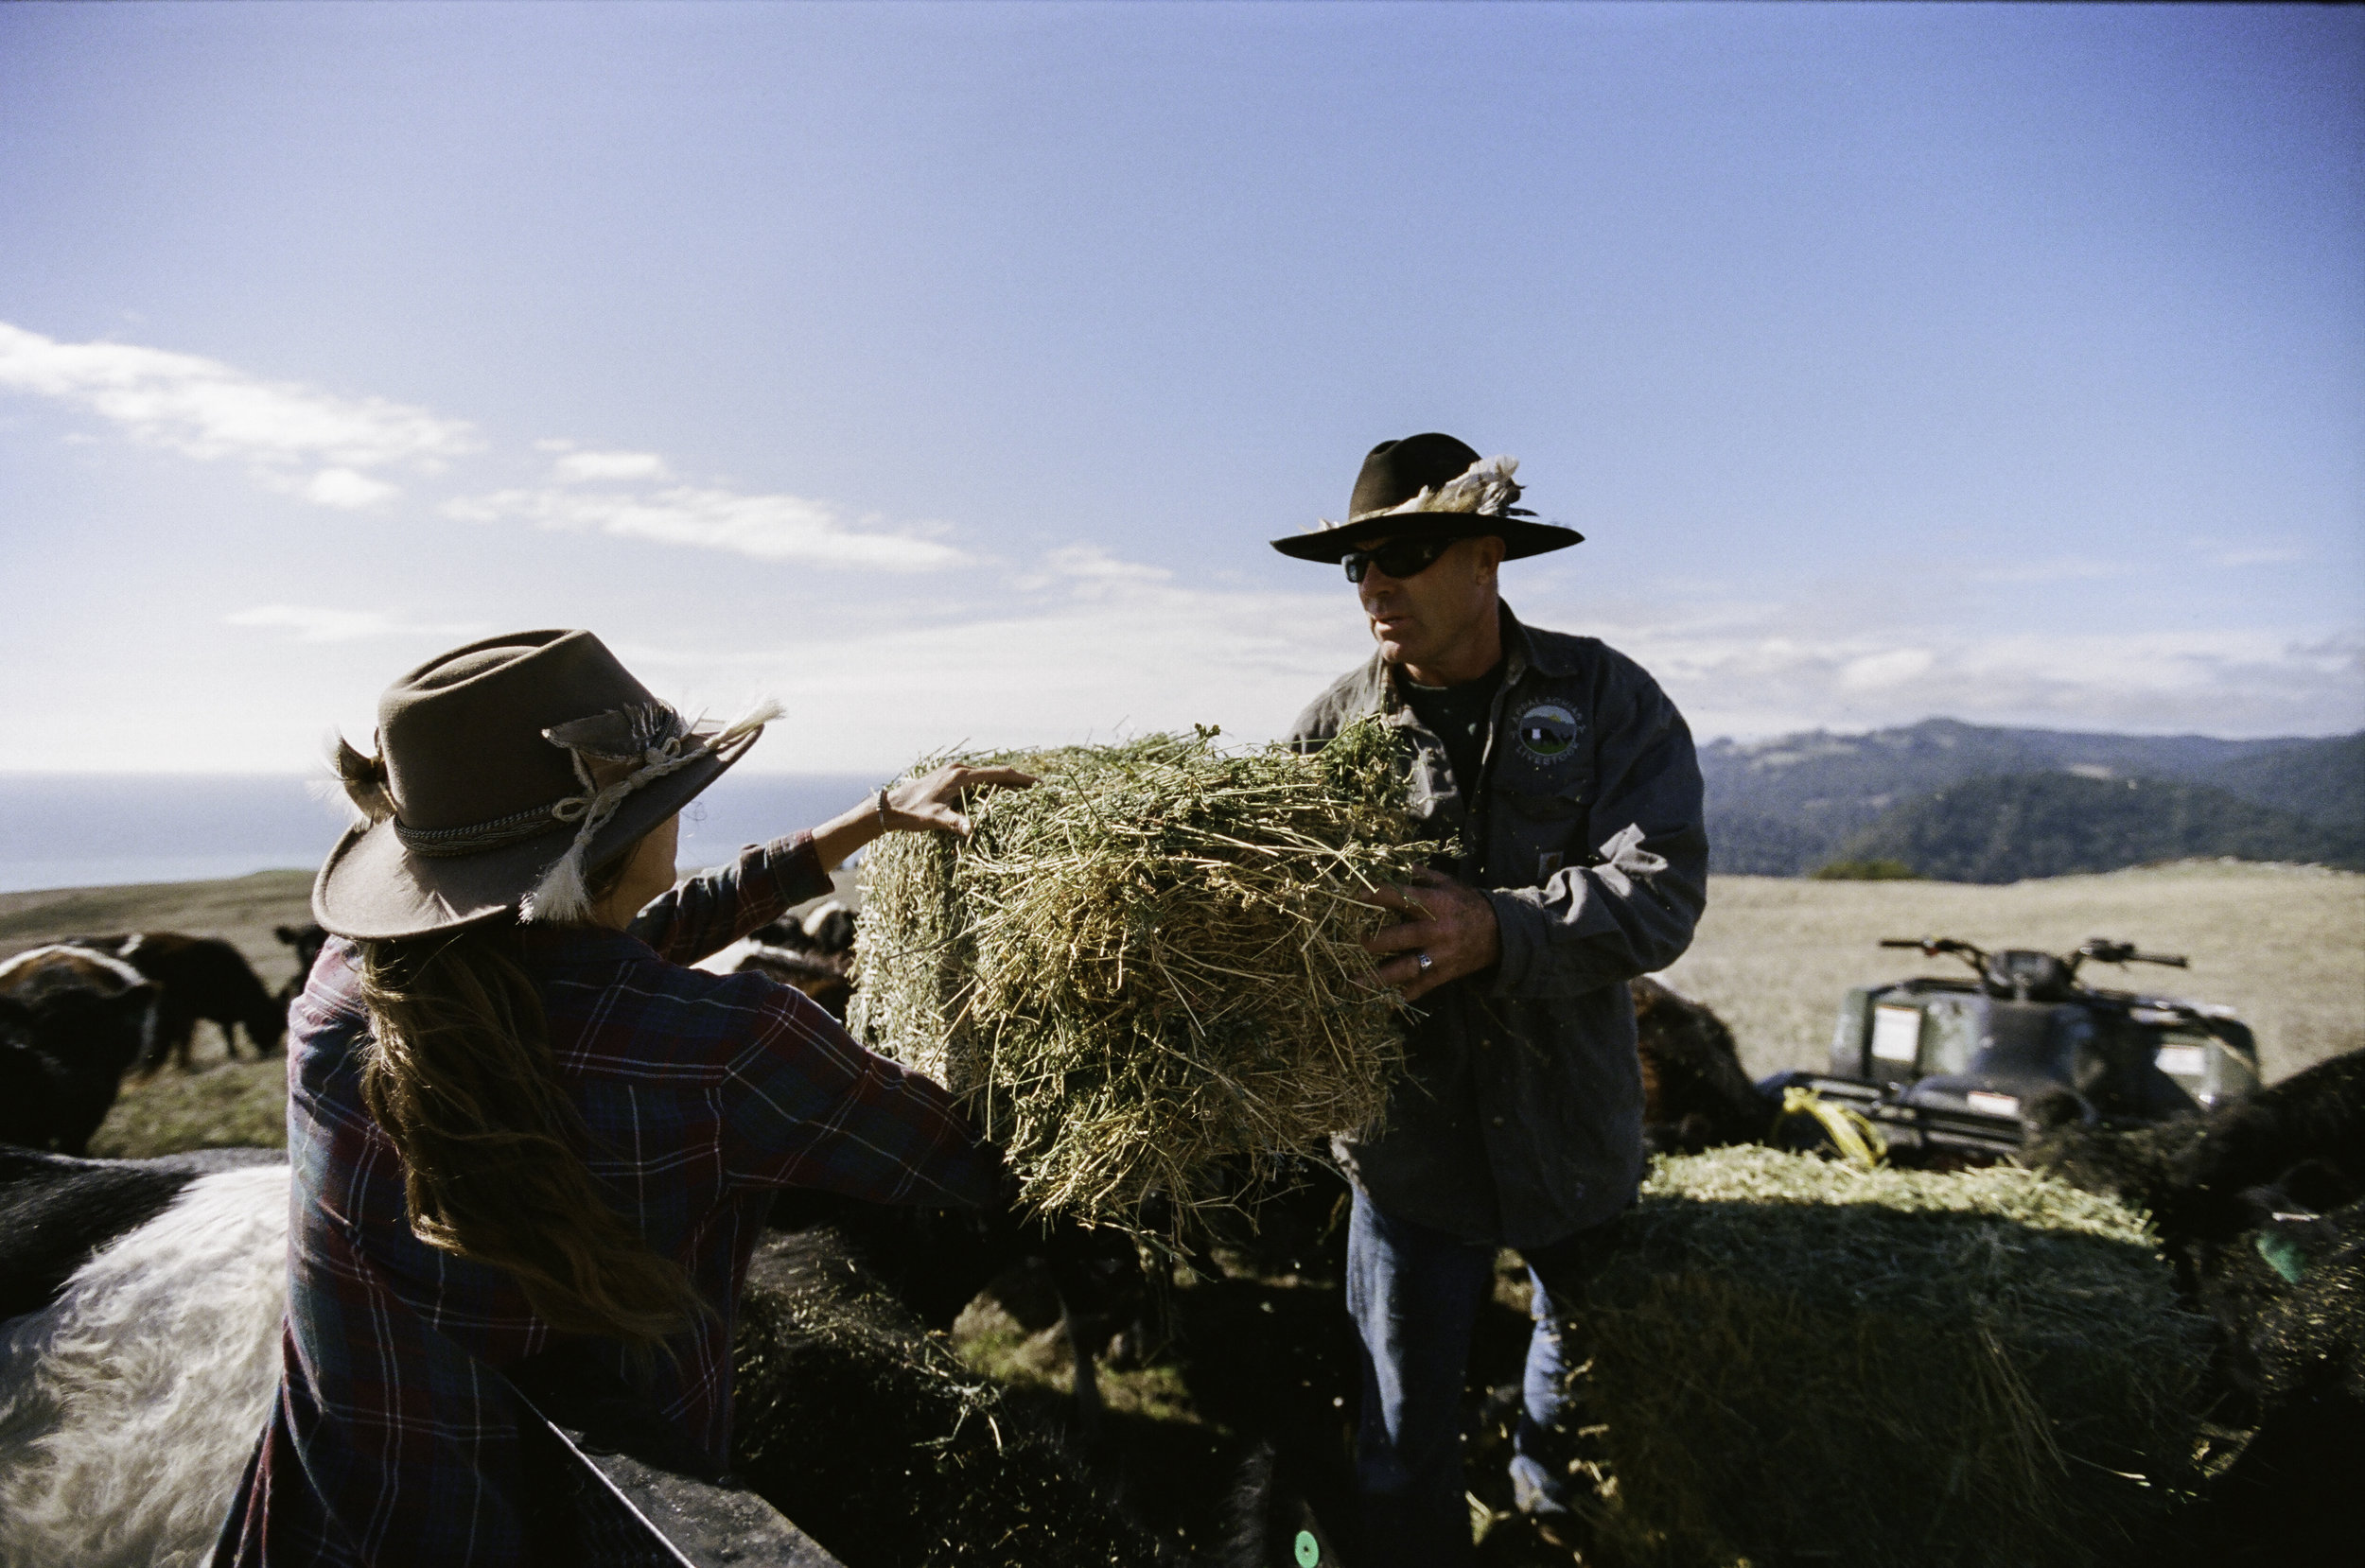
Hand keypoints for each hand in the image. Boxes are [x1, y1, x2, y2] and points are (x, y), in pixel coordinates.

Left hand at [813, 764, 1034, 871]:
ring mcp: (954, 772)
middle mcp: (959, 770)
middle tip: (1038, 789)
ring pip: (987, 775)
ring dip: (1005, 782)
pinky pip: (977, 779)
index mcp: (960, 776)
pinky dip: (992, 784)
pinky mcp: (949, 778)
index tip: (1038, 785)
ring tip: (1024, 792)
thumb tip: (972, 830)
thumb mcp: (934, 819)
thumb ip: (954, 822)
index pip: (998, 774)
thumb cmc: (912, 813)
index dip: (1020, 779)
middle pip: (996, 772)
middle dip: (1018, 780)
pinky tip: (998, 794)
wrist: (890, 806)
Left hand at [1360, 868, 1500, 1002]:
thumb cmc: (1467, 904)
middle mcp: (1435, 931)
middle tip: (1356, 940)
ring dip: (1379, 976)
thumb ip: (1420, 874)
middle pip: (1399, 937)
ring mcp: (1439, 955)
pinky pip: (1421, 987)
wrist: (1500, 933)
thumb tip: (1391, 862)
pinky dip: (1404, 995)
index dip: (1377, 896)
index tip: (1356, 895)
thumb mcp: (1448, 883)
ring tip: (1355, 981)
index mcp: (1435, 904)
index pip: (1401, 898)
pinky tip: (1385, 1000)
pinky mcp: (1444, 974)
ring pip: (1405, 968)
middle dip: (1374, 941)